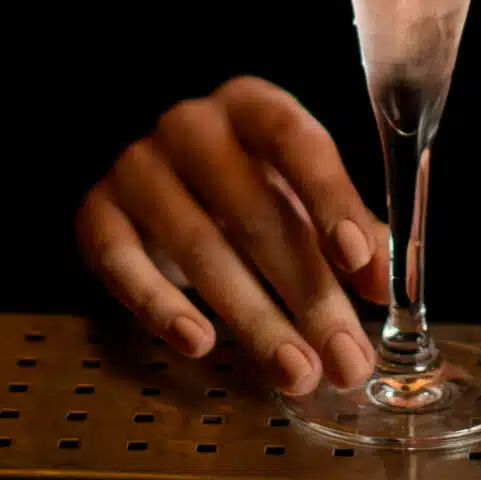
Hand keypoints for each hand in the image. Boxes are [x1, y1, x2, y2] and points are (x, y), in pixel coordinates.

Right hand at [74, 76, 389, 395]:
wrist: (148, 176)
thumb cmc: (241, 185)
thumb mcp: (296, 193)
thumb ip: (346, 230)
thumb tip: (384, 284)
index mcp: (252, 107)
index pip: (295, 143)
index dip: (329, 199)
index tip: (358, 259)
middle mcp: (191, 126)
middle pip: (254, 212)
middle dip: (308, 294)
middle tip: (346, 360)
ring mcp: (137, 168)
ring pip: (198, 248)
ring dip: (254, 319)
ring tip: (297, 373)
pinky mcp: (96, 214)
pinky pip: (123, 264)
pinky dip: (161, 307)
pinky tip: (199, 344)